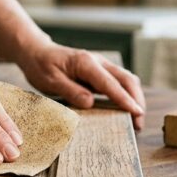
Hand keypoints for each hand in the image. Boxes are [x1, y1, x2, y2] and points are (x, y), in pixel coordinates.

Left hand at [17, 44, 145, 129]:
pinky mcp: (99, 73)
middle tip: (138, 123)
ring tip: (135, 121)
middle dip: (136, 100)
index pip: (110, 83)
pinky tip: (126, 110)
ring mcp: (101, 66)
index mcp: (86, 63)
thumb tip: (90, 103)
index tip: (136, 112)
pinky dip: (126, 95)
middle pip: (126, 79)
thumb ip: (70, 91)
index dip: (125, 99)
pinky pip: (118, 83)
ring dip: (134, 98)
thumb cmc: (41, 66)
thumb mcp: (50, 81)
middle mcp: (98, 62)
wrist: (37, 52)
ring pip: (126, 80)